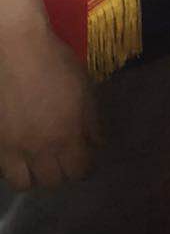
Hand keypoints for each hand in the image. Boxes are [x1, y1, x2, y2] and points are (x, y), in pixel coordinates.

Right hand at [0, 23, 101, 188]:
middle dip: (62, 172)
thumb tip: (97, 144)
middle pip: (53, 181)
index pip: (79, 171)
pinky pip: (4, 170)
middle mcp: (39, 148)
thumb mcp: (85, 88)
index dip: (85, 167)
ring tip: (39, 161)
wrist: (18, 49)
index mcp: (66, 135)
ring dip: (35, 176)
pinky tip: (20, 153)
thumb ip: (92, 121)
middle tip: (63, 157)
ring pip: (24, 183)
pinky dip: (14, 167)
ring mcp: (13, 148)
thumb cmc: (56, 63)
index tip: (85, 157)